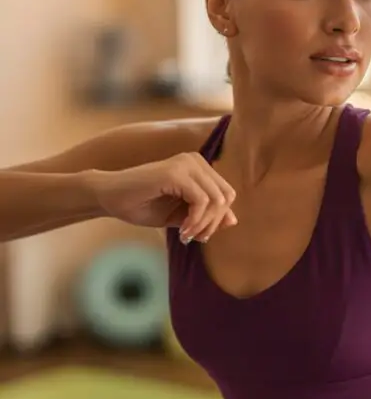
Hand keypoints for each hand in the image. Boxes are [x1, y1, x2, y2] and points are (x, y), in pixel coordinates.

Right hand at [91, 153, 236, 240]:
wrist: (109, 197)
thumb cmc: (142, 205)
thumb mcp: (181, 215)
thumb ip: (206, 215)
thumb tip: (233, 220)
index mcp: (199, 167)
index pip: (226, 194)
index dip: (217, 219)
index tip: (198, 235)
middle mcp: (195, 160)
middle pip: (226, 196)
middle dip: (213, 223)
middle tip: (194, 237)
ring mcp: (186, 163)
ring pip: (217, 199)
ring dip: (204, 224)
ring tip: (186, 235)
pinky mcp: (175, 172)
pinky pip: (202, 201)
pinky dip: (196, 221)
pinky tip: (181, 231)